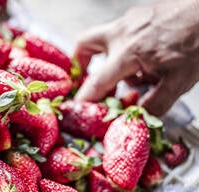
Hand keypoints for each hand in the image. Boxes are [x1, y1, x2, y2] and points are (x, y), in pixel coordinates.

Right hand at [74, 0, 198, 115]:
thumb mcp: (179, 82)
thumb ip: (154, 104)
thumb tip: (137, 118)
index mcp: (128, 53)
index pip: (96, 82)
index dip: (83, 98)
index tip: (76, 107)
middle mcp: (122, 33)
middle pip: (83, 44)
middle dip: (80, 64)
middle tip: (87, 79)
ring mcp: (129, 20)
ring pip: (101, 38)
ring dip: (105, 58)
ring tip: (125, 75)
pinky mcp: (139, 15)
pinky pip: (121, 33)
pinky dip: (122, 48)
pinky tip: (143, 60)